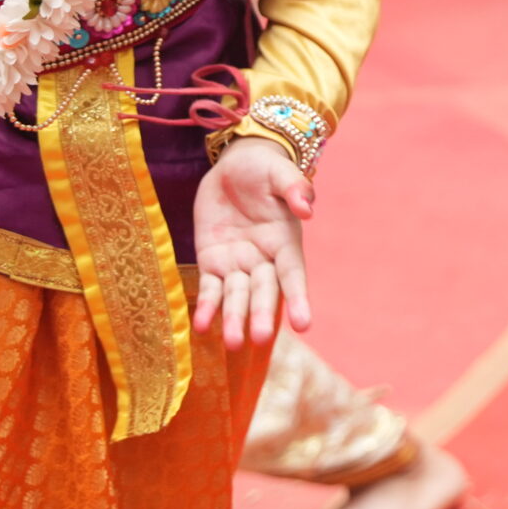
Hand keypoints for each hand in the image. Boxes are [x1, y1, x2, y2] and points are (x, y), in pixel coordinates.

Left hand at [192, 137, 315, 349]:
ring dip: (234, 319)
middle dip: (261, 314)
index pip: (293, 274)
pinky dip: (206, 307)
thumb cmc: (264, 167)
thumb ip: (294, 188)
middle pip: (264, 291)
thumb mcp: (279, 171)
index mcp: (285, 240)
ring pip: (236, 296)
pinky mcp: (212, 261)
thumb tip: (307, 209)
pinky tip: (201, 326)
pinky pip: (210, 288)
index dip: (299, 298)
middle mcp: (264, 258)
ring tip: (232, 343)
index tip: (304, 325)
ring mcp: (237, 263)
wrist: (233, 165)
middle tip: (258, 339)